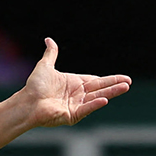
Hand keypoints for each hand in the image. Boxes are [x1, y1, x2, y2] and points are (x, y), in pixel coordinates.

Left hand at [16, 38, 131, 127]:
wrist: (27, 102)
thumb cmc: (34, 86)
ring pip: (97, 97)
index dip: (109, 79)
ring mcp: (76, 106)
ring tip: (125, 87)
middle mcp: (78, 95)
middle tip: (129, 83)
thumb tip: (49, 40)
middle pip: (100, 89)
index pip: (96, 81)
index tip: (123, 78)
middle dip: (115, 85)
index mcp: (74, 84)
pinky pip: (86, 109)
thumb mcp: (45, 66)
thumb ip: (51, 54)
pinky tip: (105, 100)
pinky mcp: (72, 116)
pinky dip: (95, 104)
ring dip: (111, 93)